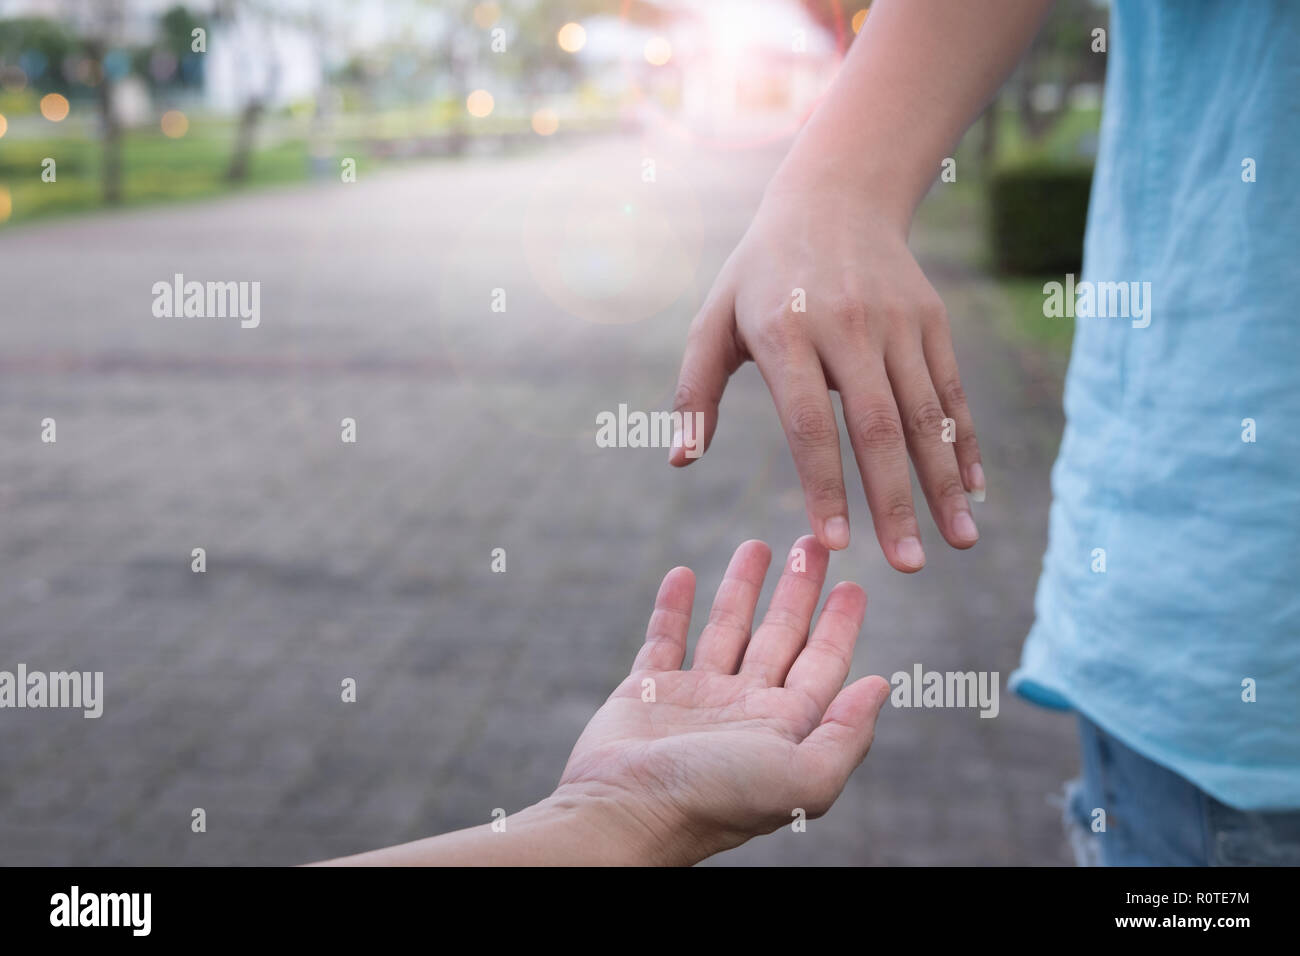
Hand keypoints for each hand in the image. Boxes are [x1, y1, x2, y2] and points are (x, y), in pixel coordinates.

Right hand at [555, 537, 889, 864]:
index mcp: (784, 727)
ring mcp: (695, 699)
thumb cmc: (716, 799)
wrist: (625, 812)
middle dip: (799, 590)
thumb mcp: (803, 776)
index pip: (822, 663)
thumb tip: (881, 686)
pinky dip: (673, 605)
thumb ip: (847, 734)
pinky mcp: (647, 691)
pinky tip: (683, 572)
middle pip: (780, 636)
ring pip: (726, 628)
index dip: (840, 624)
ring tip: (757, 545)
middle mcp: (743, 710)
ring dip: (743, 587)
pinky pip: (663, 637)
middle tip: (813, 543)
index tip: (855, 583)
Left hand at [671, 182, 983, 571]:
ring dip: (943, 483)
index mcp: (786, 333)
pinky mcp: (929, 320)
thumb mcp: (713, 319)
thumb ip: (693, 391)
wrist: (835, 196)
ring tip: (958, 542)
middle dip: (895, 502)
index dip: (824, 486)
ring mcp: (895, 322)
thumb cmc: (760, 273)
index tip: (834, 545)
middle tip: (908, 566)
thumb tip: (678, 461)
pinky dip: (963, 442)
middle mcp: (846, 328)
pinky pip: (949, 390)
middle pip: (877, 428)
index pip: (808, 424)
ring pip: (924, 414)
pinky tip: (973, 491)